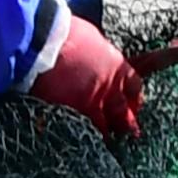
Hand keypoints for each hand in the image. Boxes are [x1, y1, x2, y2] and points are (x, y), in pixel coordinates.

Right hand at [27, 19, 141, 139]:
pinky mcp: (69, 113)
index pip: (135, 88)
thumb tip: (100, 58)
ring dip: (106, 135)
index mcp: (117, 68)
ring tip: (107, 144)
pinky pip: (81, 130)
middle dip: (127, 125)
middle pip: (125, 115)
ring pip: (105, 129)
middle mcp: (109, 90)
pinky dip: (82, 136)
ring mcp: (90, 105)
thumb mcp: (93, 40)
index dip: (135, 98)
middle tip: (129, 133)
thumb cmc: (65, 33)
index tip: (133, 104)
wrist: (41, 41)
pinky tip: (82, 142)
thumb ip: (102, 55)